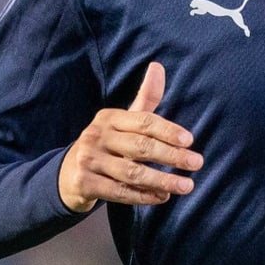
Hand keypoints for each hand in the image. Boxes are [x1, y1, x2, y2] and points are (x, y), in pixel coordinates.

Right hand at [58, 62, 202, 212]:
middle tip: (196, 163)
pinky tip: (162, 197)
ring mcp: (89, 160)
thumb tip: (158, 66)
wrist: (68, 174)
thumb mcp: (123, 120)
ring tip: (186, 185)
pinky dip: (143, 196)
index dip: (168, 130)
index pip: (143, 121)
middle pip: (140, 147)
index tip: (190, 141)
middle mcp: (97, 136)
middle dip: (171, 156)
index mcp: (109, 117)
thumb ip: (145, 98)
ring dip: (162, 180)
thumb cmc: (107, 144)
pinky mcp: (84, 183)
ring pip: (132, 173)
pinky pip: (119, 192)